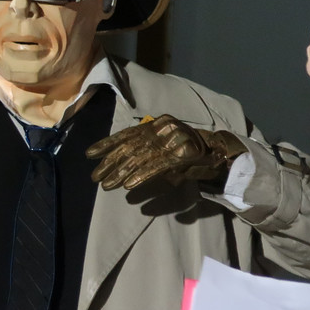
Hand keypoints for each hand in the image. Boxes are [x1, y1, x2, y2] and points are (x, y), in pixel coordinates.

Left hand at [85, 114, 246, 191]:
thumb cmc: (189, 156)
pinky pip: (157, 166)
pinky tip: (129, 185)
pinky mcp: (183, 154)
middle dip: (111, 163)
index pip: (127, 133)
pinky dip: (142, 176)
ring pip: (141, 157)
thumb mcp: (163, 152)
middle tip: (95, 177)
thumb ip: (144, 156)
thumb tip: (120, 170)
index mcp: (157, 124)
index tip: (90, 154)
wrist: (220, 154)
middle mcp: (163, 127)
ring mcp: (174, 139)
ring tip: (108, 185)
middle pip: (131, 146)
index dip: (107, 144)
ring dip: (122, 172)